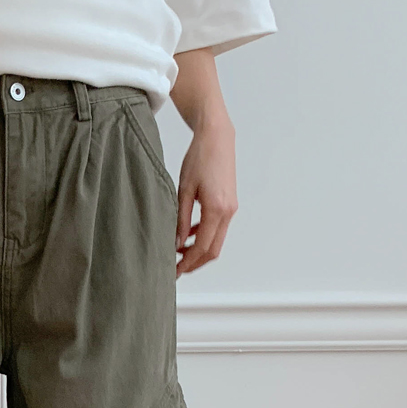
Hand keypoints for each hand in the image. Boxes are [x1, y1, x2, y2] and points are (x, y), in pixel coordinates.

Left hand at [176, 106, 237, 274]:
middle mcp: (228, 212)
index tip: (175, 271)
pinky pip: (218, 228)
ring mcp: (231, 209)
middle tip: (177, 269)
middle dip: (195, 263)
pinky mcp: (230, 204)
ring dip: (199, 251)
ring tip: (180, 253)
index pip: (202, 247)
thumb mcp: (184, 189)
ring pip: (216, 241)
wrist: (217, 137)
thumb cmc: (199, 157)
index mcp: (216, 209)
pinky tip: (190, 235)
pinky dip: (205, 237)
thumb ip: (181, 219)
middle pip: (213, 251)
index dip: (188, 262)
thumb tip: (177, 242)